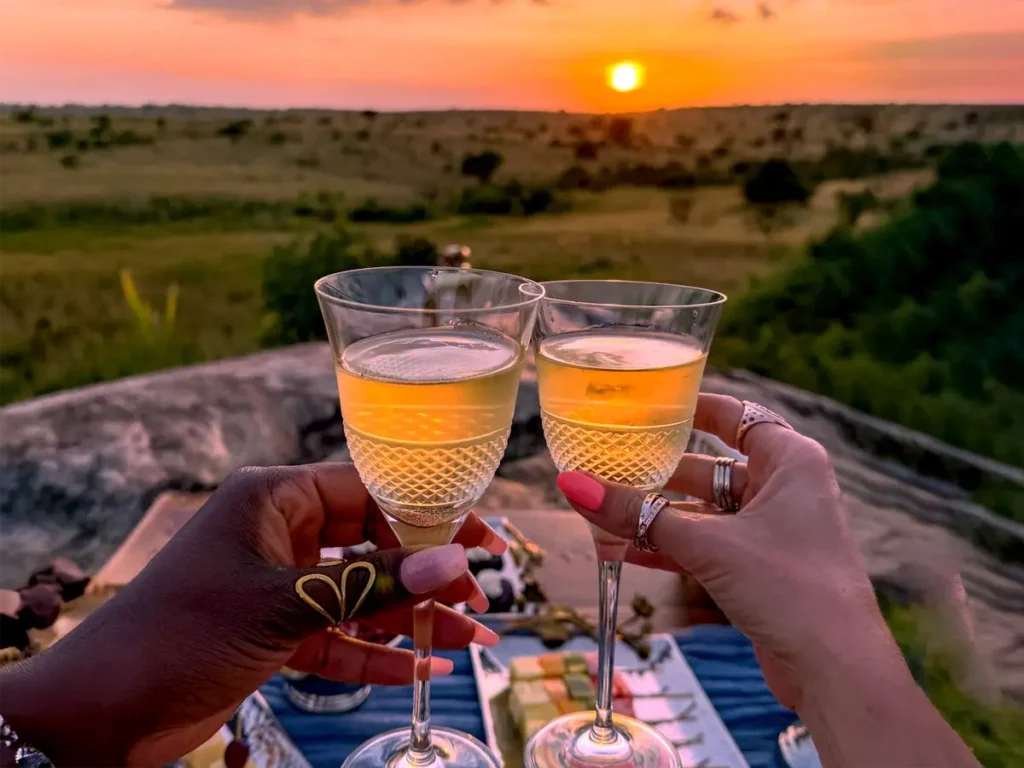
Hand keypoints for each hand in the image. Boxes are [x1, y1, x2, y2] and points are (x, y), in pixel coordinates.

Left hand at [0, 463, 502, 767]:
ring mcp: (278, 586)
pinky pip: (340, 637)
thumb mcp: (280, 607)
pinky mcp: (274, 634)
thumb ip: (367, 586)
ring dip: (412, 617)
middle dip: (426, 570)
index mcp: (274, 499)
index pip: (368, 489)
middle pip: (372, 542)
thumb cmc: (178, 636)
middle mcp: (280, 534)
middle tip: (481, 591)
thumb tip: (450, 563)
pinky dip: (377, 654)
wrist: (98, 715)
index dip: (427, 513)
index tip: (477, 537)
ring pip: (361, 595)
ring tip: (474, 635)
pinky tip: (422, 668)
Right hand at [556, 394, 904, 710]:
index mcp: (790, 461)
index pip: (735, 416)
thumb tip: (572, 484)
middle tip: (609, 465)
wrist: (835, 670)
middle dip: (659, 472)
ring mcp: (776, 531)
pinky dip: (674, 546)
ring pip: (707, 510)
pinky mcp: (764, 569)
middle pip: (712, 466)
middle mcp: (786, 489)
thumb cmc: (787, 587)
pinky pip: (711, 545)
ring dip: (660, 516)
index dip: (691, 408)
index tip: (645, 406)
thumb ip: (637, 514)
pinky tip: (629, 551)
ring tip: (608, 511)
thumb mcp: (705, 544)